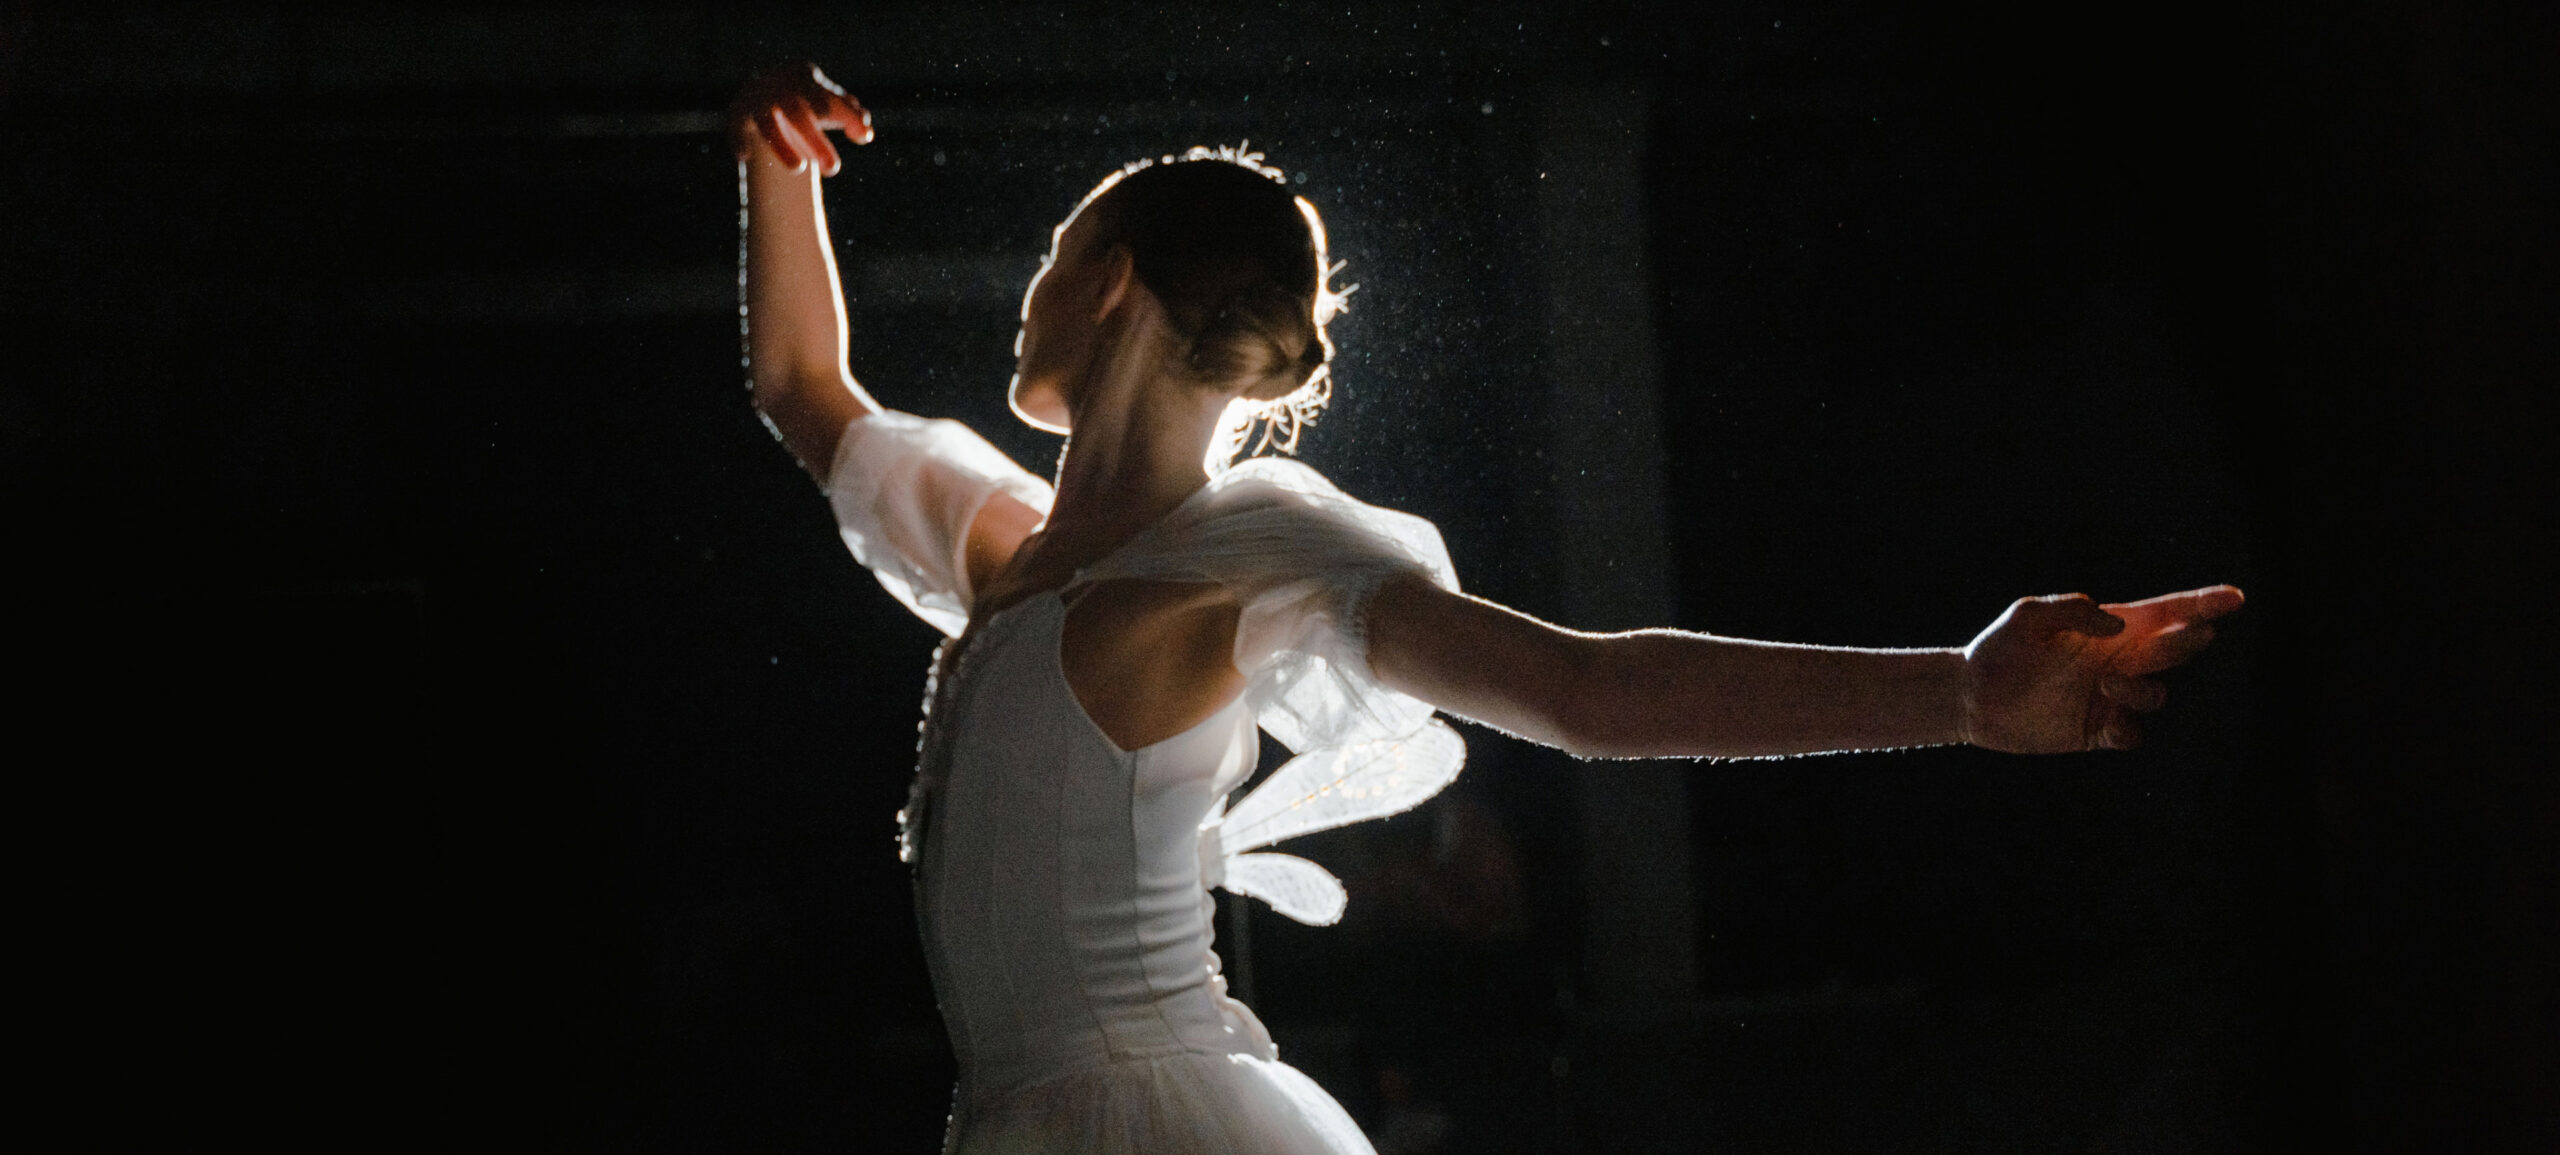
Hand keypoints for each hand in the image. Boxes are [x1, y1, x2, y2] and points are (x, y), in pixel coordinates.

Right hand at [729, 62, 872, 173]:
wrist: (766, 91)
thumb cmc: (808, 100)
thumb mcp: (831, 104)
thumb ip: (851, 116)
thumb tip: (865, 133)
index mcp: (802, 75)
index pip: (825, 95)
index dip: (845, 114)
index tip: (863, 135)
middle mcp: (777, 82)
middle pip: (797, 111)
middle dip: (815, 140)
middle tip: (834, 169)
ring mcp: (754, 96)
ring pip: (766, 122)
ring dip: (782, 146)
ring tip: (800, 170)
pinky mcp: (736, 112)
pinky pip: (735, 127)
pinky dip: (739, 140)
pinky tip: (745, 157)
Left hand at [1960, 585, 2244, 752]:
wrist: (1969, 697)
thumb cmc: (1998, 648)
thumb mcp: (2028, 615)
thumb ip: (2072, 609)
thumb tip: (2118, 626)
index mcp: (2110, 628)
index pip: (2166, 614)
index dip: (2203, 606)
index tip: (2236, 598)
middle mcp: (2118, 661)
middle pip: (2173, 650)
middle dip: (2186, 641)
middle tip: (2185, 635)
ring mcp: (2110, 697)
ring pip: (2156, 695)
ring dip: (2143, 689)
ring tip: (2108, 684)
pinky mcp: (2096, 731)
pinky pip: (2132, 734)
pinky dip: (2129, 729)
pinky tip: (2110, 722)